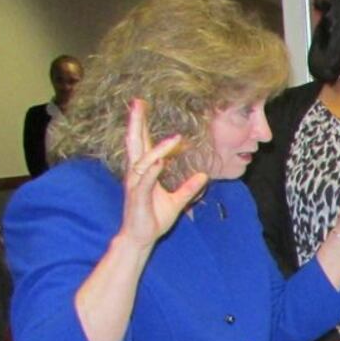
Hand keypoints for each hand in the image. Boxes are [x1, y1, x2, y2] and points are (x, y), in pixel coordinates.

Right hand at [119, 99, 208, 249]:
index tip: (142, 105)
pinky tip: (159, 162)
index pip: (143, 144)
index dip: (143, 125)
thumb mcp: (177, 201)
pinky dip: (151, 170)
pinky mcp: (137, 197)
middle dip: (137, 123)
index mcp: (144, 172)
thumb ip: (189, 188)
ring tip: (173, 138)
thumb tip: (204, 176)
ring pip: (143, 161)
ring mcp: (135, 184)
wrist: (141, 238)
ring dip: (157, 149)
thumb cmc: (153, 218)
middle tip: (138, 102)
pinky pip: (145, 181)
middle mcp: (136, 174)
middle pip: (135, 143)